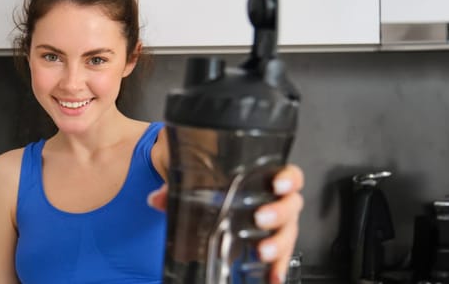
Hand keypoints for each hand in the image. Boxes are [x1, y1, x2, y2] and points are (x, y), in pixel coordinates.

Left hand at [148, 164, 304, 283]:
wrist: (201, 194)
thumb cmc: (208, 180)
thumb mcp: (192, 175)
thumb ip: (175, 183)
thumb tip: (157, 199)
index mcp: (262, 178)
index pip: (287, 174)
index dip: (288, 178)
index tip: (278, 184)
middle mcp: (272, 201)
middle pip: (291, 206)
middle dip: (279, 213)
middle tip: (260, 219)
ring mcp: (272, 225)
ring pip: (288, 232)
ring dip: (278, 244)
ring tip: (262, 252)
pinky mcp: (265, 244)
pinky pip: (278, 256)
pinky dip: (277, 268)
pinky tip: (272, 277)